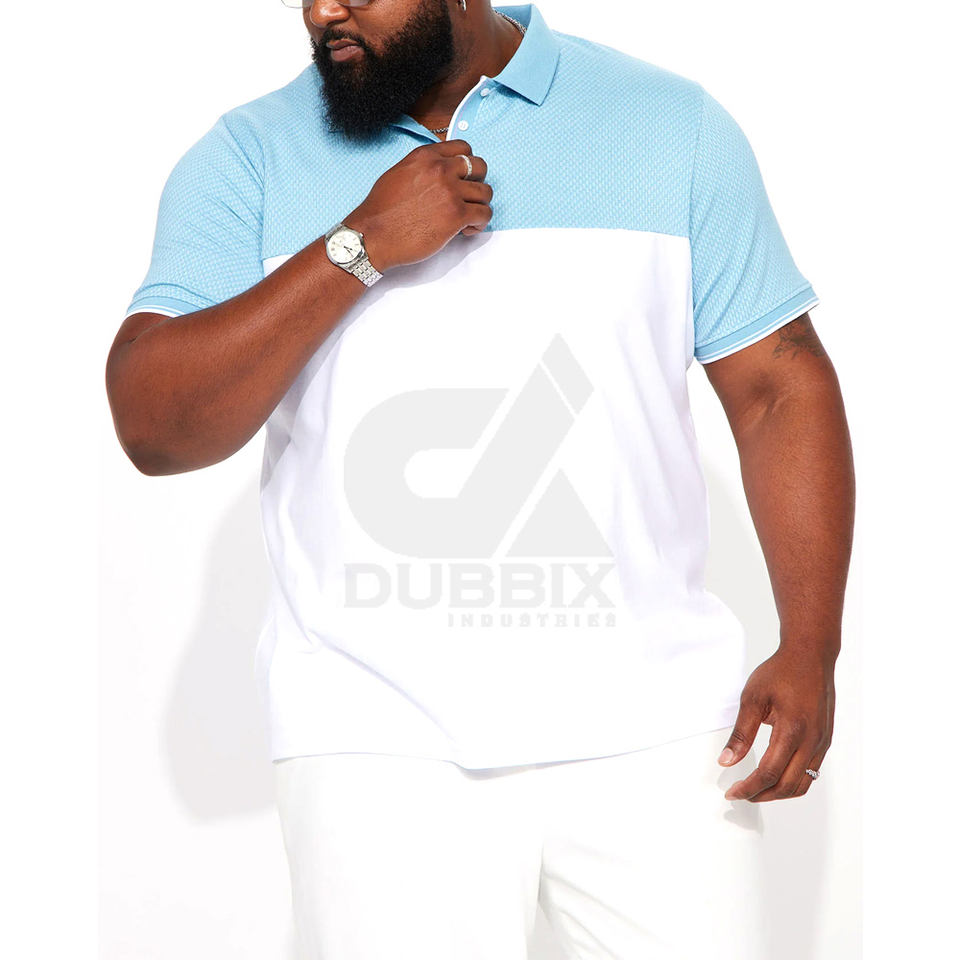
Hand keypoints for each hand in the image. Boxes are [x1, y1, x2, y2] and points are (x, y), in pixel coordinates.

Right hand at [344, 139, 491, 272]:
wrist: (372, 235)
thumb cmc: (381, 211)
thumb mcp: (399, 174)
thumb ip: (423, 168)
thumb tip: (439, 174)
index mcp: (426, 156)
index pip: (463, 147)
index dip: (468, 164)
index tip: (464, 178)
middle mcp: (441, 169)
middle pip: (480, 166)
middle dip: (478, 182)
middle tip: (468, 198)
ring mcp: (450, 192)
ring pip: (486, 192)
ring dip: (480, 205)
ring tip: (468, 218)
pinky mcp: (456, 215)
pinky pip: (484, 214)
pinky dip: (480, 223)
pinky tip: (466, 230)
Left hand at [718, 645, 835, 801]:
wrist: (811, 656)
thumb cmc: (781, 672)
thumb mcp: (752, 698)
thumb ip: (741, 733)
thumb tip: (726, 761)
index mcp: (792, 730)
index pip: (768, 774)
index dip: (748, 788)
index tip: (732, 792)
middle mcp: (812, 741)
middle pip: (786, 786)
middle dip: (761, 795)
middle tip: (741, 794)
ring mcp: (822, 743)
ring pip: (803, 784)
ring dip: (778, 793)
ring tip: (756, 790)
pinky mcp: (825, 740)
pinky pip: (812, 772)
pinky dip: (792, 782)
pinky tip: (776, 776)